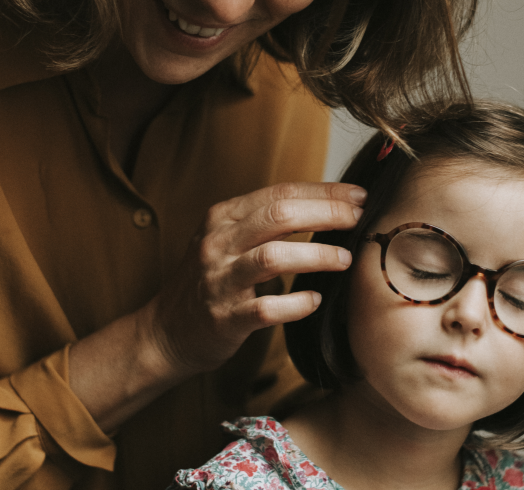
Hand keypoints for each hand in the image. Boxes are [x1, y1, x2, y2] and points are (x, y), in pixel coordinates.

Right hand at [146, 181, 364, 378]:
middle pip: (279, 216)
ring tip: (344, 258)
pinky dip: (296, 304)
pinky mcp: (224, 319)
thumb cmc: (211, 280)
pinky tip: (316, 300)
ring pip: (273, 258)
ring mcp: (220, 280)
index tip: (358, 195)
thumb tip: (328, 206)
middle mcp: (219, 243)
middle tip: (358, 218)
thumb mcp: (228, 238)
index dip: (323, 192)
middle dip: (326, 213)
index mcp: (223, 217)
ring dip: (316, 255)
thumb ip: (267, 222)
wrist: (165, 331)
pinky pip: (266, 308)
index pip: (280, 193)